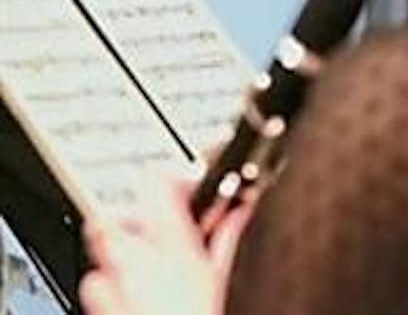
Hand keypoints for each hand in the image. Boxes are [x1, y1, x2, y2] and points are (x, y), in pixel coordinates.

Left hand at [81, 177, 248, 314]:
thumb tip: (240, 209)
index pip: (154, 181)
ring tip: (155, 265)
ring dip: (124, 256)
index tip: (193, 187)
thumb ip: (230, 237)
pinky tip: (137, 298)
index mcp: (170, 246)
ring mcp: (111, 293)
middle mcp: (133, 266)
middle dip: (134, 217)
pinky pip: (96, 290)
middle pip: (109, 217)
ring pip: (101, 257)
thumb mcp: (231, 276)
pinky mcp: (103, 313)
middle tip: (166, 226)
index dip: (173, 178)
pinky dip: (112, 288)